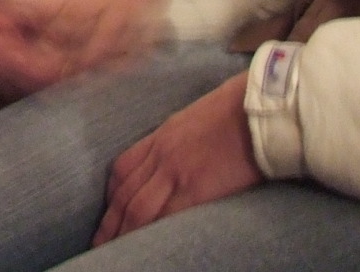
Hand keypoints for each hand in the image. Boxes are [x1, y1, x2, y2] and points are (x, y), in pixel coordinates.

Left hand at [94, 75, 259, 244]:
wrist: (260, 107)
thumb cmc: (239, 109)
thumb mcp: (199, 118)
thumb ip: (182, 138)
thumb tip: (182, 155)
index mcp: (163, 135)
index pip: (122, 168)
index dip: (111, 195)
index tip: (108, 213)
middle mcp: (162, 153)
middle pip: (125, 193)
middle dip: (110, 222)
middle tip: (99, 243)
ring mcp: (176, 170)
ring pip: (137, 208)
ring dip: (123, 233)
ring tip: (113, 252)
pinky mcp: (196, 187)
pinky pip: (166, 215)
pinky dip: (152, 233)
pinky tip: (147, 248)